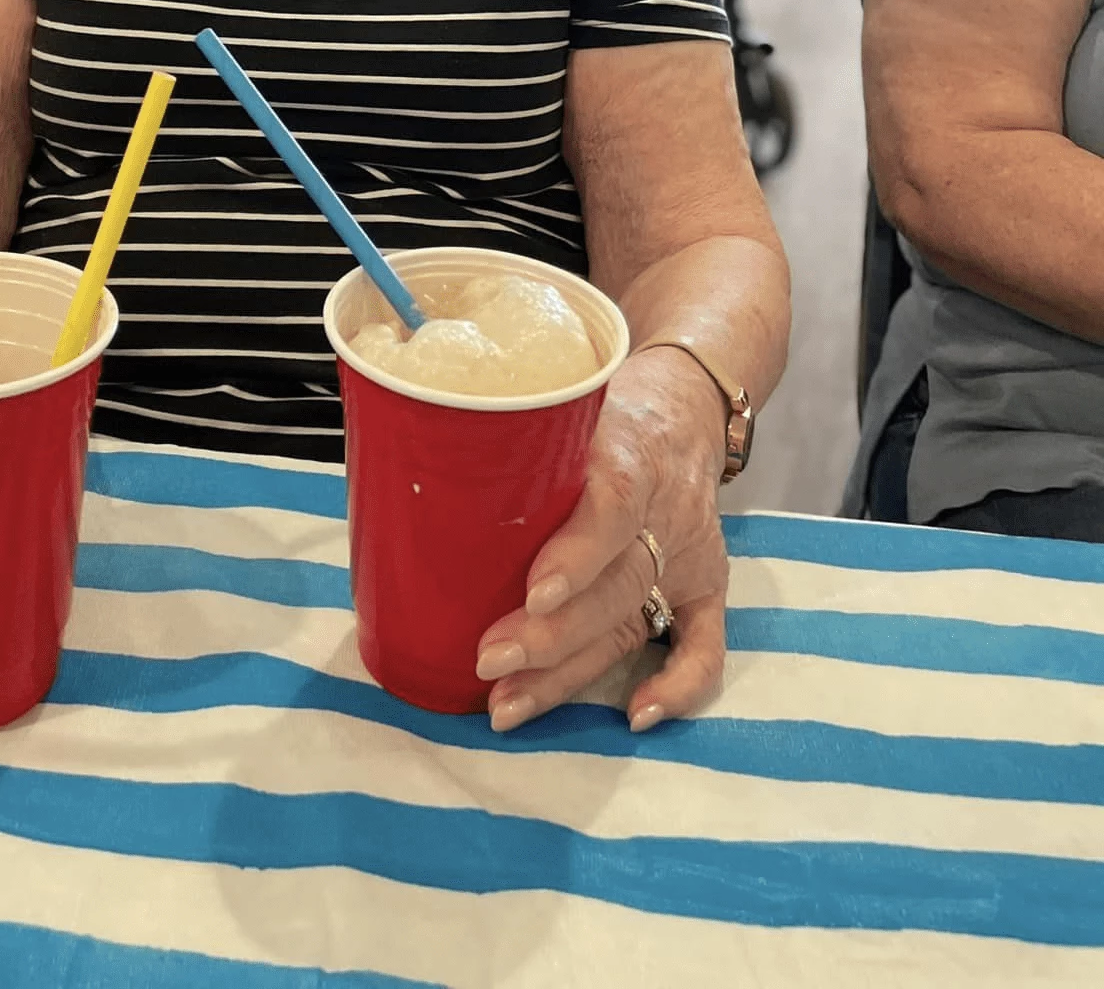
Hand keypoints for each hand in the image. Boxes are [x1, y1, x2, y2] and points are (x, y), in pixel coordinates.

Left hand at [474, 347, 729, 733]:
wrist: (684, 400)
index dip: (577, 554)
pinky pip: (704, 644)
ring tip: (507, 704)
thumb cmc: (605, 404)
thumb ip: (511, 435)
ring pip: (632, 621)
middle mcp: (664, 508)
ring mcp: (687, 553)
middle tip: (487, 659)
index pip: (614, 505)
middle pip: (616, 583)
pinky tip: (635, 716)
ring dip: (571, 673)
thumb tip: (410, 462)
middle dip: (550, 634)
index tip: (532, 593)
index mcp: (631, 451)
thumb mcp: (566, 402)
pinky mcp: (706, 584)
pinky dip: (679, 687)